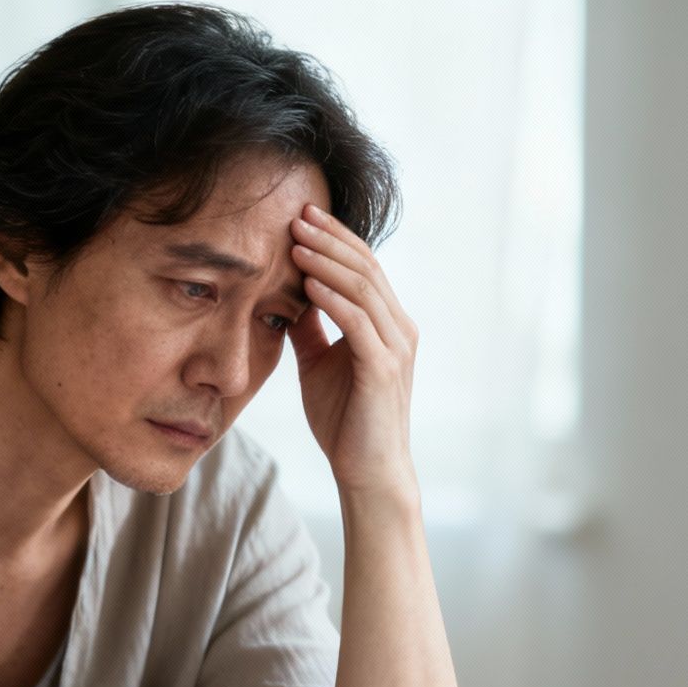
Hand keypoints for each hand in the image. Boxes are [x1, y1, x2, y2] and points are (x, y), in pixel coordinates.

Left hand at [288, 203, 420, 498]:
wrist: (368, 471)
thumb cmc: (345, 421)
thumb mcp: (319, 364)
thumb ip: (311, 329)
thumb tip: (288, 296)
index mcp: (387, 324)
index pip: (363, 267)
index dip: (334, 239)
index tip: (300, 217)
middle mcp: (399, 328)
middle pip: (365, 267)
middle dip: (329, 239)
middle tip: (296, 215)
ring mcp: (395, 347)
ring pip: (362, 288)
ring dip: (326, 261)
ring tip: (295, 242)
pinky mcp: (383, 368)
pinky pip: (358, 322)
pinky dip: (332, 298)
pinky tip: (307, 283)